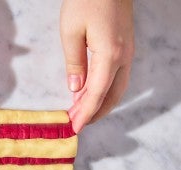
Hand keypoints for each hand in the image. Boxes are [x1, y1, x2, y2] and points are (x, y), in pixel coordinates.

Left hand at [60, 0, 133, 132]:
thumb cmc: (85, 1)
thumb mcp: (71, 32)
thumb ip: (74, 63)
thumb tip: (76, 89)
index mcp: (110, 56)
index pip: (96, 94)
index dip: (85, 114)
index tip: (74, 128)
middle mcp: (123, 57)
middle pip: (111, 96)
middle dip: (94, 113)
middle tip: (75, 123)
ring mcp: (127, 52)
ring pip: (117, 88)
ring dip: (100, 103)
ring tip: (80, 112)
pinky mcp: (124, 47)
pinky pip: (116, 76)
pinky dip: (104, 90)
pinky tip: (89, 92)